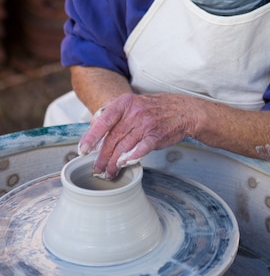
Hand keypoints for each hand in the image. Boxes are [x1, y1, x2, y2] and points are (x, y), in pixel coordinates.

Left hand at [77, 92, 198, 177]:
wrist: (181, 110)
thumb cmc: (152, 109)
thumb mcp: (131, 103)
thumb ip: (111, 112)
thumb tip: (92, 125)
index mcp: (125, 103)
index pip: (103, 121)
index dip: (91, 137)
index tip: (83, 150)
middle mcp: (134, 112)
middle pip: (112, 138)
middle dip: (102, 157)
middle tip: (96, 169)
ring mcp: (146, 123)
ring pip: (124, 147)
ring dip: (114, 163)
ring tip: (109, 172)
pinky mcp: (156, 135)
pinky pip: (141, 149)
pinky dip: (132, 157)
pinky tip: (124, 164)